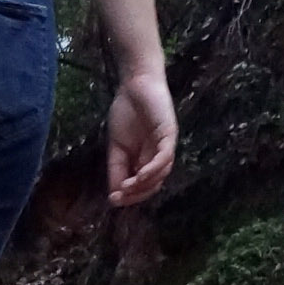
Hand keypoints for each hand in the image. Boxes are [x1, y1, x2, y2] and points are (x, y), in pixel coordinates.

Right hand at [105, 66, 178, 207]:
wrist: (134, 84)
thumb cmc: (126, 111)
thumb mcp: (116, 145)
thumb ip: (116, 168)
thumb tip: (113, 195)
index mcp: (146, 159)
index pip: (142, 185)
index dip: (130, 196)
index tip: (113, 200)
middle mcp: (158, 156)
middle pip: (153, 184)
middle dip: (137, 194)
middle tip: (120, 196)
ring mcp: (166, 146)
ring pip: (160, 174)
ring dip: (144, 184)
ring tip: (127, 187)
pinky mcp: (170, 135)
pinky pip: (165, 157)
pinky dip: (153, 169)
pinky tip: (140, 175)